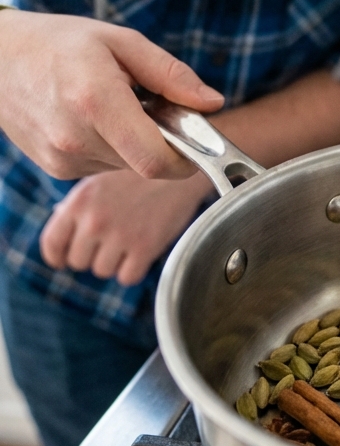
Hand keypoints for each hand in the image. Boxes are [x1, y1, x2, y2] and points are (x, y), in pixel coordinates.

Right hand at [0, 11, 222, 178]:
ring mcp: (63, 159)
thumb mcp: (122, 41)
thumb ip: (171, 75)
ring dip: (136, 144)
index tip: (196, 140)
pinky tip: (95, 119)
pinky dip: (112, 148)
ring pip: (127, 167)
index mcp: (96, 101)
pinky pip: (104, 166)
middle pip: (146, 164)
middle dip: (163, 142)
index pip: (156, 160)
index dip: (187, 158)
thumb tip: (212, 104)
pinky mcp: (56, 169)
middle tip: (153, 107)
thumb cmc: (60, 42)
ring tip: (117, 106)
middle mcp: (76, 138)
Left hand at [40, 168, 211, 285]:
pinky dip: (134, 269)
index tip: (63, 261)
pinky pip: (127, 277)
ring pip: (102, 271)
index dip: (56, 256)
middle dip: (91, 256)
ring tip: (129, 240)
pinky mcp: (145, 247)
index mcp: (79, 201)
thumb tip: (60, 226)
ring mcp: (120, 235)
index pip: (52, 242)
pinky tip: (142, 250)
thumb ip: (79, 206)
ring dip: (114, 262)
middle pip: (78, 261)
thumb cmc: (139, 173)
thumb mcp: (100, 181)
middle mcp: (95, 220)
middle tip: (109, 242)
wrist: (181, 167)